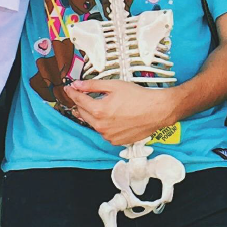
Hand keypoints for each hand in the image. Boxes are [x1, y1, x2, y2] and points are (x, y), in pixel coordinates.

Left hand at [63, 79, 178, 147]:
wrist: (157, 110)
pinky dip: (103, 124)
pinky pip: (104, 132)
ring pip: (93, 124)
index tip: (69, 88)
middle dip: (81, 103)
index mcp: (99, 110)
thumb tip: (77, 85)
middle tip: (81, 95)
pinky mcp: (116, 141)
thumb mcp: (114, 85)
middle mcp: (101, 126)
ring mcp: (108, 135)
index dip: (73, 92)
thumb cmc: (138, 96)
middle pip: (83, 113)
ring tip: (100, 106)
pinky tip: (112, 117)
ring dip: (93, 115)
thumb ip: (93, 85)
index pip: (79, 100)